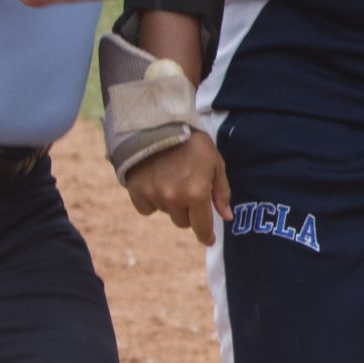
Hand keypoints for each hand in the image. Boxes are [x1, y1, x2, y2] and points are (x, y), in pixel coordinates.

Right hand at [125, 130, 232, 244]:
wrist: (158, 123)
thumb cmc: (192, 142)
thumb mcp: (215, 163)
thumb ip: (221, 191)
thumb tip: (227, 217)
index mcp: (197, 193)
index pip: (201, 226)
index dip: (205, 235)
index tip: (208, 239)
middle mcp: (174, 198)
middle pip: (182, 221)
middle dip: (189, 211)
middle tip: (189, 191)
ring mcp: (153, 195)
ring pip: (165, 213)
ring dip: (171, 203)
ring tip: (173, 179)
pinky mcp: (136, 190)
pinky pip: (146, 208)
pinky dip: (152, 201)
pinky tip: (156, 183)